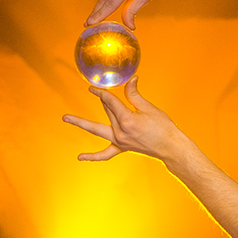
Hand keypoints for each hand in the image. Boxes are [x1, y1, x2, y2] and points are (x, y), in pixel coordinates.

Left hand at [62, 78, 183, 163]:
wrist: (171, 148)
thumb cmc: (163, 127)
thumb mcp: (149, 108)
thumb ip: (134, 94)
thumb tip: (131, 79)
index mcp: (127, 120)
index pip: (110, 102)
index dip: (103, 92)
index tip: (97, 86)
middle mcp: (120, 132)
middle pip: (107, 111)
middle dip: (102, 100)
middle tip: (93, 90)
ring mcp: (119, 142)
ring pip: (99, 129)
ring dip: (82, 123)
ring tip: (66, 118)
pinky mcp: (122, 148)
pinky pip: (105, 154)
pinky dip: (92, 157)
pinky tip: (80, 157)